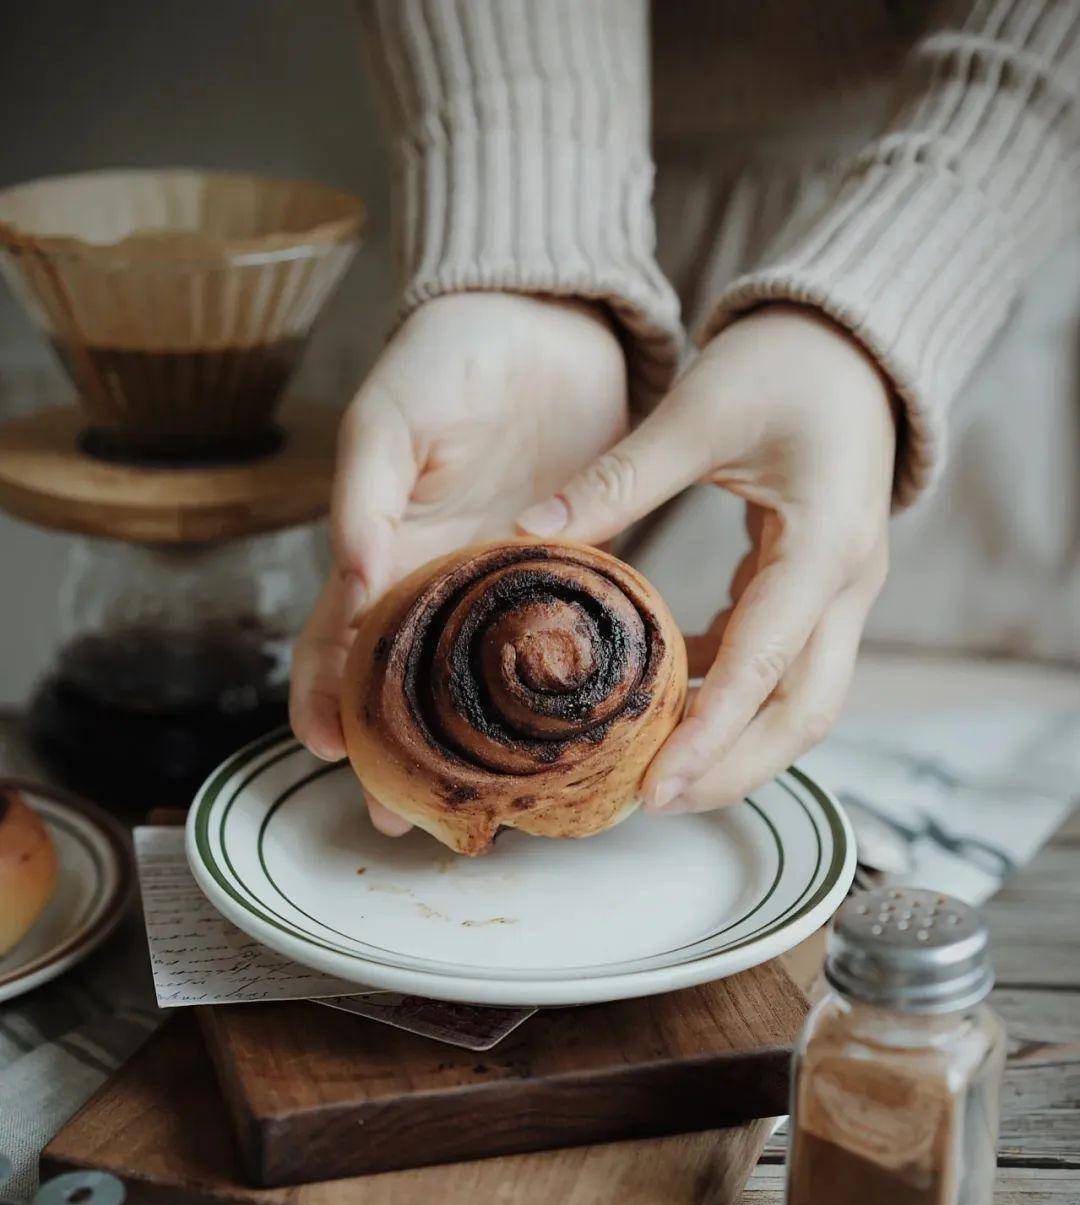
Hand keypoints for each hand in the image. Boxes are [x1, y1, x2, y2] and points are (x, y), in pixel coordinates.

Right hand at [289, 292, 627, 831]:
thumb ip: (365, 488)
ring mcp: (503, 578)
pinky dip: (551, 689)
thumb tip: (355, 572)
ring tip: (483, 797)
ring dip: (472, 737)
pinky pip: (555, 639)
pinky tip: (563, 734)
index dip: (323, 690)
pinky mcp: (568, 568)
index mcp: (386, 543)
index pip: (341, 633)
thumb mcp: (393, 411)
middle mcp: (440, 574)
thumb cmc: (453, 352)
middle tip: (400, 814)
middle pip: (406, 676)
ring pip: (480, 674)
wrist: (550, 318)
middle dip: (394, 744)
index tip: (321, 749)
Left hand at [516, 304, 894, 812]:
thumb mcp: (700, 409)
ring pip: (801, 703)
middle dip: (734, 771)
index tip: (654, 788)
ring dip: (736, 747)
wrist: (855, 344)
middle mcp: (846, 584)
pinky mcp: (819, 592)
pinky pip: (783, 667)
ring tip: (653, 773)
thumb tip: (529, 534)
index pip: (765, 666)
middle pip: (804, 714)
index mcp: (824, 545)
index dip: (709, 736)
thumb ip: (620, 477)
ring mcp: (841, 594)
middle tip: (650, 802)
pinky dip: (732, 699)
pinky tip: (669, 701)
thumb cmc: (785, 363)